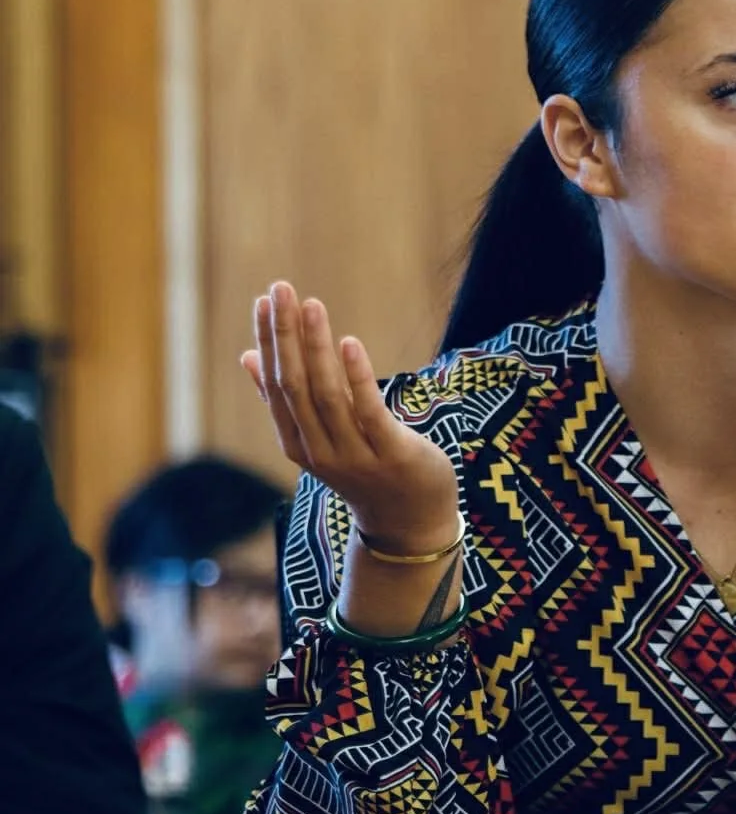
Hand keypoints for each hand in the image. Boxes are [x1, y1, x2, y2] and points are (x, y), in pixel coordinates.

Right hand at [242, 282, 457, 552]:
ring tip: (312, 305)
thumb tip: (247, 356)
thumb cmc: (364, 469)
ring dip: (316, 347)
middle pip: (295, 385)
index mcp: (297, 443)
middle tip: (280, 289)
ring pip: (326, 395)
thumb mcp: (318, 437)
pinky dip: (357, 377)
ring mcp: (353, 454)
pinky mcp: (390, 454)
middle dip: (286, 335)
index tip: (265, 301)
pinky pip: (368, 412)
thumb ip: (284, 400)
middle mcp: (319, 450)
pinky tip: (349, 343)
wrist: (409, 525)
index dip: (270, 342)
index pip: (276, 385)